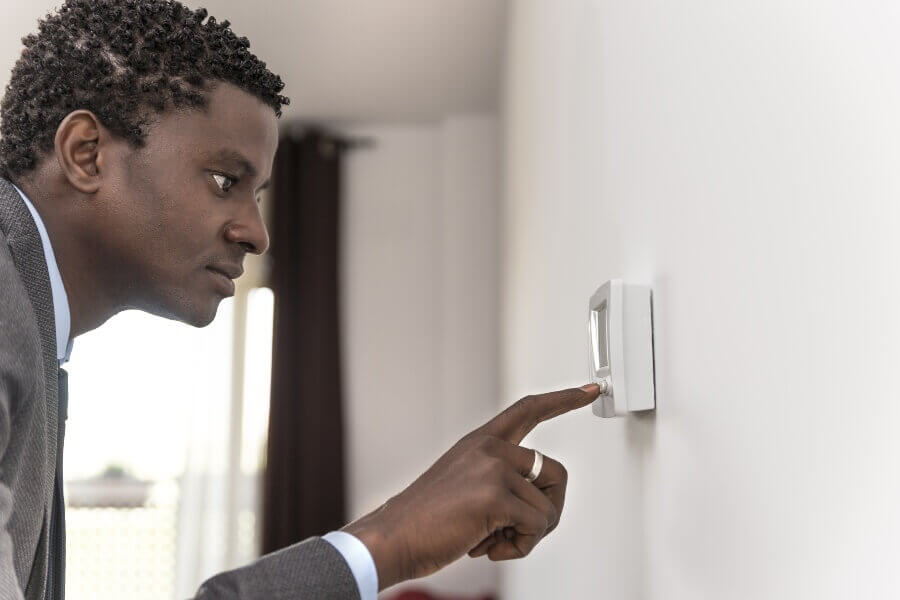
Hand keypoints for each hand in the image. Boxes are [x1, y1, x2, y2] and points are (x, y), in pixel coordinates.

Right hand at [341, 383, 602, 589]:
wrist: (392, 538)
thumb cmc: (425, 521)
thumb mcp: (463, 486)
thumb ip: (498, 481)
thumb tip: (538, 506)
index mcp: (480, 442)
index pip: (529, 409)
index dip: (563, 400)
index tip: (591, 390)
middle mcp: (489, 448)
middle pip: (556, 473)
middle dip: (548, 511)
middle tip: (517, 532)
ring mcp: (493, 468)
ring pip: (547, 508)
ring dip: (527, 536)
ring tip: (491, 540)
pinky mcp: (495, 494)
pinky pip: (537, 526)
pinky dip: (519, 547)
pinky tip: (486, 547)